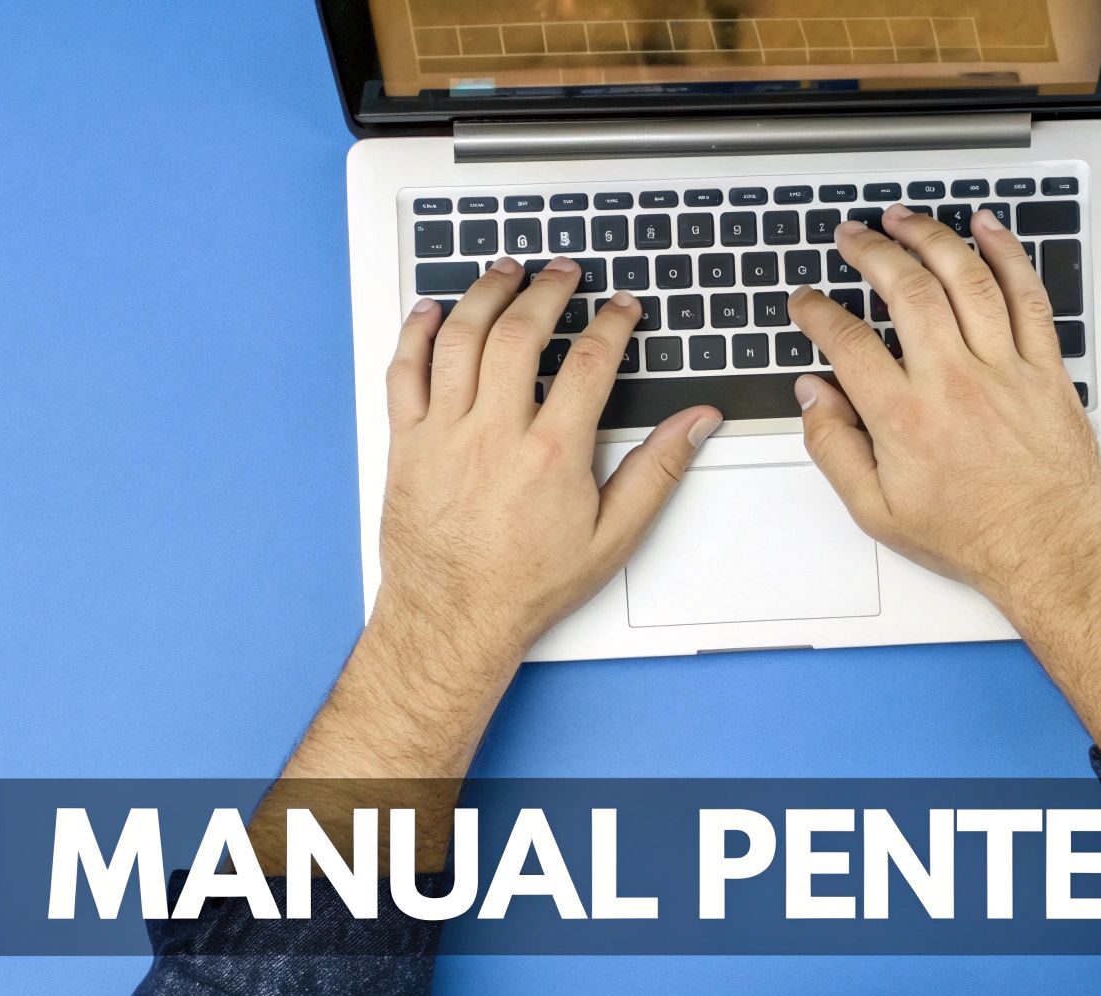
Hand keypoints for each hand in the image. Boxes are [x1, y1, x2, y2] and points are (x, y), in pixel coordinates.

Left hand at [378, 256, 719, 664]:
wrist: (454, 619)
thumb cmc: (528, 584)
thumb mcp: (614, 537)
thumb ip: (658, 471)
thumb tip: (696, 424)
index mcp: (551, 454)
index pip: (590, 363)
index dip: (612, 324)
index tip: (621, 307)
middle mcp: (494, 435)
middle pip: (519, 333)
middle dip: (546, 291)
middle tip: (563, 272)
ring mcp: (444, 434)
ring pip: (459, 339)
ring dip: (484, 294)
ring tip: (505, 271)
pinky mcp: (407, 443)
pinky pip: (404, 371)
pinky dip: (416, 332)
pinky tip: (432, 309)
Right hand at [787, 206, 1100, 607]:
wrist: (1047, 550)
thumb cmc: (970, 534)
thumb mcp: (877, 511)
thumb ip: (834, 449)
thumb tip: (812, 396)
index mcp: (904, 418)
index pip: (847, 341)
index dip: (817, 311)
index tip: (806, 300)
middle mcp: (953, 382)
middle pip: (905, 290)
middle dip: (871, 252)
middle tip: (852, 237)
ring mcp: (1003, 369)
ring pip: (965, 280)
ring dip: (930, 238)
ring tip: (903, 219)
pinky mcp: (1045, 368)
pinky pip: (1027, 295)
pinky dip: (1007, 253)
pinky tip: (985, 228)